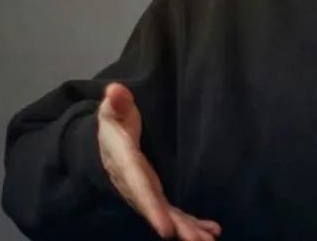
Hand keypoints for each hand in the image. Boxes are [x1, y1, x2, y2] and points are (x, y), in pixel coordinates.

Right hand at [98, 82, 221, 239]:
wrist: (105, 143)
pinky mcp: (156, 196)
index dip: (153, 210)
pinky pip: (174, 214)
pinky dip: (192, 223)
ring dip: (189, 230)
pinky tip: (211, 231)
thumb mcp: (114, 111)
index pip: (141, 190)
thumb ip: (118, 103)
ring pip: (168, 216)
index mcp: (126, 166)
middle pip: (157, 210)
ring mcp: (147, 194)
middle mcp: (136, 187)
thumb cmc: (114, 123)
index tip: (166, 230)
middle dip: (177, 228)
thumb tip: (115, 90)